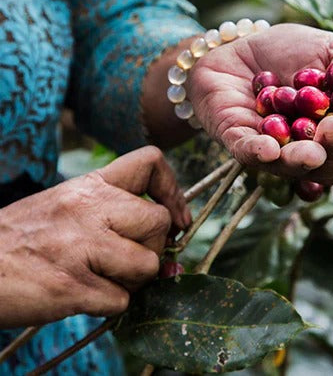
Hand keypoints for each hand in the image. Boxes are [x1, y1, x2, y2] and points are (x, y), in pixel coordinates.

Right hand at [0, 146, 188, 327]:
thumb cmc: (23, 237)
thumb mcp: (68, 207)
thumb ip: (116, 218)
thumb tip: (167, 249)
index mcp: (89, 185)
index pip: (150, 162)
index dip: (172, 190)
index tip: (175, 217)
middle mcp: (89, 208)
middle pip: (159, 222)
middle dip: (153, 247)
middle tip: (128, 257)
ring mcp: (82, 246)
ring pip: (148, 264)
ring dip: (134, 279)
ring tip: (106, 277)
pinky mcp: (72, 286)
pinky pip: (121, 300)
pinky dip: (110, 304)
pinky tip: (86, 295)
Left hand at [188, 24, 332, 184]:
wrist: (239, 44)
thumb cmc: (289, 49)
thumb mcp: (331, 50)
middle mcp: (309, 144)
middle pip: (332, 164)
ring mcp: (274, 147)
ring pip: (292, 167)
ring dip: (303, 161)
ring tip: (313, 153)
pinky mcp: (239, 141)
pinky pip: (248, 154)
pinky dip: (259, 154)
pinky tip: (269, 150)